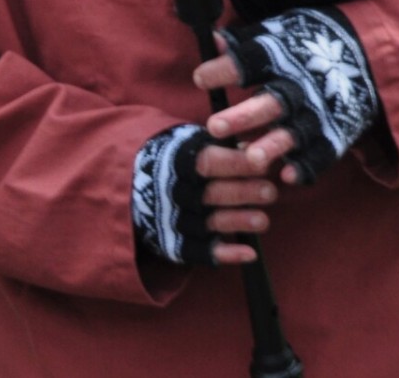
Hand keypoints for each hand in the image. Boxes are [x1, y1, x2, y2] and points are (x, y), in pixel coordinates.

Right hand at [133, 124, 278, 266]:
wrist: (128, 185)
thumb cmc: (169, 162)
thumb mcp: (185, 144)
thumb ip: (216, 147)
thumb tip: (254, 148)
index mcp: (175, 163)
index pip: (209, 162)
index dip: (237, 163)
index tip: (261, 163)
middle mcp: (173, 192)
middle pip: (213, 193)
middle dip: (244, 192)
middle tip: (269, 192)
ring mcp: (174, 219)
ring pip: (211, 222)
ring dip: (239, 221)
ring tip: (262, 220)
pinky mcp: (175, 243)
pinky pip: (202, 252)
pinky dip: (226, 254)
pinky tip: (249, 253)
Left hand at [195, 6, 378, 186]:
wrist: (361, 54)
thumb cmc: (301, 45)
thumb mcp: (274, 34)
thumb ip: (242, 42)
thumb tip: (210, 40)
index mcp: (281, 57)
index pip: (250, 62)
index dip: (226, 70)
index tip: (200, 79)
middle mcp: (300, 87)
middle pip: (271, 103)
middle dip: (244, 116)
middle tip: (215, 127)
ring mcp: (319, 113)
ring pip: (294, 133)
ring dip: (272, 146)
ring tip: (250, 158)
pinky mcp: (334, 134)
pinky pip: (321, 154)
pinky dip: (306, 167)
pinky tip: (286, 176)